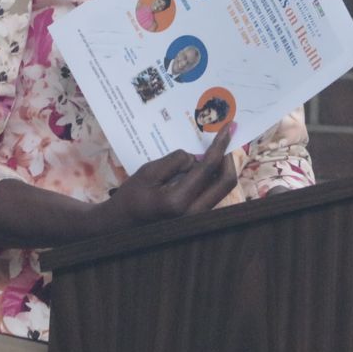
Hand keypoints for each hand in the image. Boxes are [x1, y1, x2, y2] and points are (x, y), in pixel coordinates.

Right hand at [107, 125, 237, 227]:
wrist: (124, 223)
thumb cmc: (132, 196)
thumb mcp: (148, 172)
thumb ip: (175, 162)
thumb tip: (196, 156)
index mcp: (178, 200)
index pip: (208, 168)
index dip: (220, 145)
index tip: (227, 128)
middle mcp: (193, 213)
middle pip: (226, 182)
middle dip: (228, 156)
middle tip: (225, 137)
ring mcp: (198, 217)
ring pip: (222, 188)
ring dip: (221, 166)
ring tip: (214, 148)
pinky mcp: (198, 216)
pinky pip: (213, 193)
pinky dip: (213, 176)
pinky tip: (204, 164)